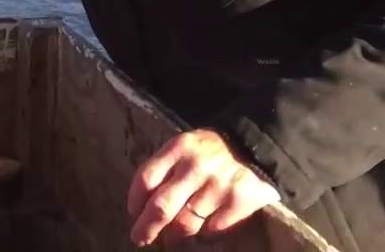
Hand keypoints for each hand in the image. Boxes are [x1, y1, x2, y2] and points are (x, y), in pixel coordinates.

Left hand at [127, 129, 280, 246]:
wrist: (252, 147)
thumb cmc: (207, 152)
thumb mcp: (181, 147)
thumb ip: (162, 169)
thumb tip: (140, 207)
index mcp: (178, 148)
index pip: (146, 179)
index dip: (135, 201)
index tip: (133, 214)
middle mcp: (197, 166)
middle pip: (162, 206)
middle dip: (146, 228)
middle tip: (139, 238)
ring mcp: (219, 185)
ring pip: (186, 224)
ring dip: (174, 236)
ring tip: (170, 238)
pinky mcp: (239, 201)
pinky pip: (212, 230)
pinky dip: (203, 236)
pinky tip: (200, 233)